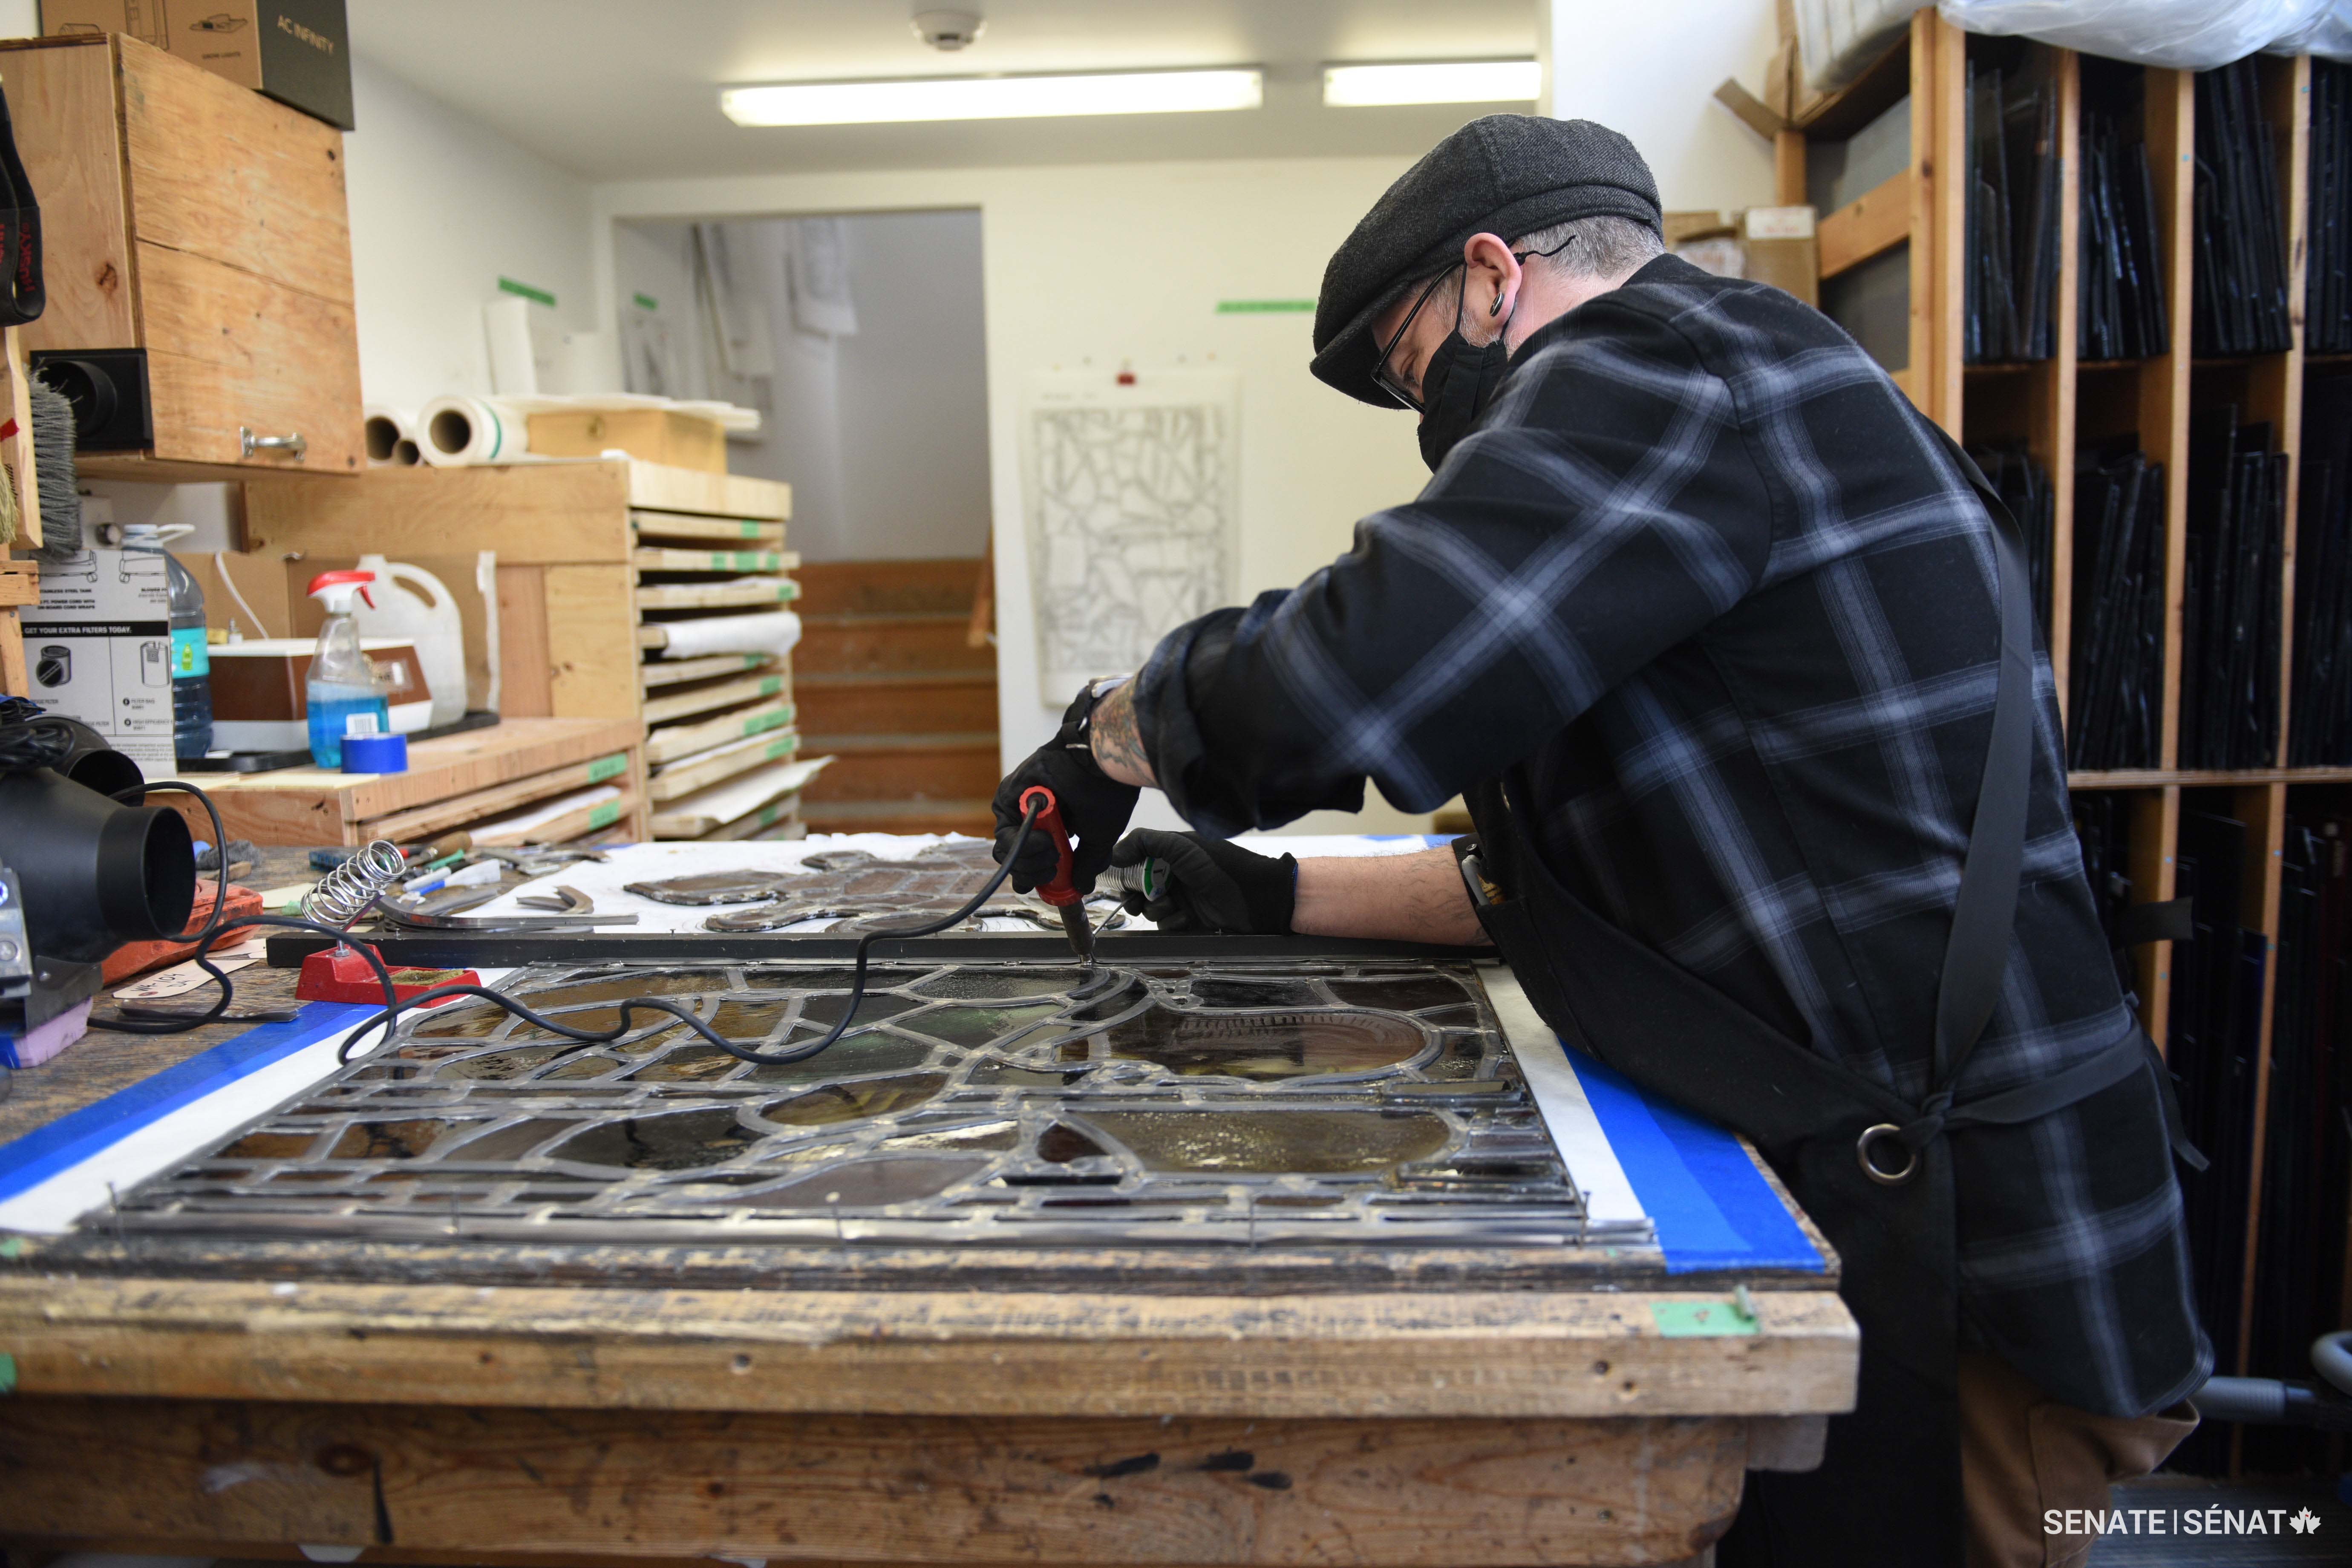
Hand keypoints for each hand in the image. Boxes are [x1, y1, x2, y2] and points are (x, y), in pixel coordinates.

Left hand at [992, 686, 1140, 894]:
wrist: (1102, 759)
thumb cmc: (1106, 790)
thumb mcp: (1099, 836)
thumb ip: (1086, 862)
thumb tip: (1082, 886)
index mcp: (1050, 825)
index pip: (1031, 862)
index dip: (1040, 878)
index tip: (1056, 881)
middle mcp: (1029, 816)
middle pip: (1014, 860)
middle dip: (1034, 872)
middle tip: (1055, 868)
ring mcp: (1016, 806)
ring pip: (1006, 850)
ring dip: (1031, 859)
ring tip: (1053, 851)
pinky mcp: (1008, 796)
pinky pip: (1007, 833)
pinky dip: (1027, 844)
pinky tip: (1047, 840)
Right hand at [1109, 829, 1295, 934]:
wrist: (1256, 898)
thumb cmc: (1220, 866)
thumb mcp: (1182, 846)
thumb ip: (1145, 841)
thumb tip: (1113, 853)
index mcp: (1172, 854)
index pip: (1137, 862)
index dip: (1126, 873)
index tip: (1120, 882)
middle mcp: (1175, 875)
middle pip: (1139, 889)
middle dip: (1136, 897)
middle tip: (1136, 901)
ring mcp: (1183, 899)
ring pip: (1151, 909)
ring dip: (1157, 910)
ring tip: (1173, 906)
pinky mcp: (1190, 921)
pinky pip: (1167, 926)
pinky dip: (1173, 923)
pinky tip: (1187, 918)